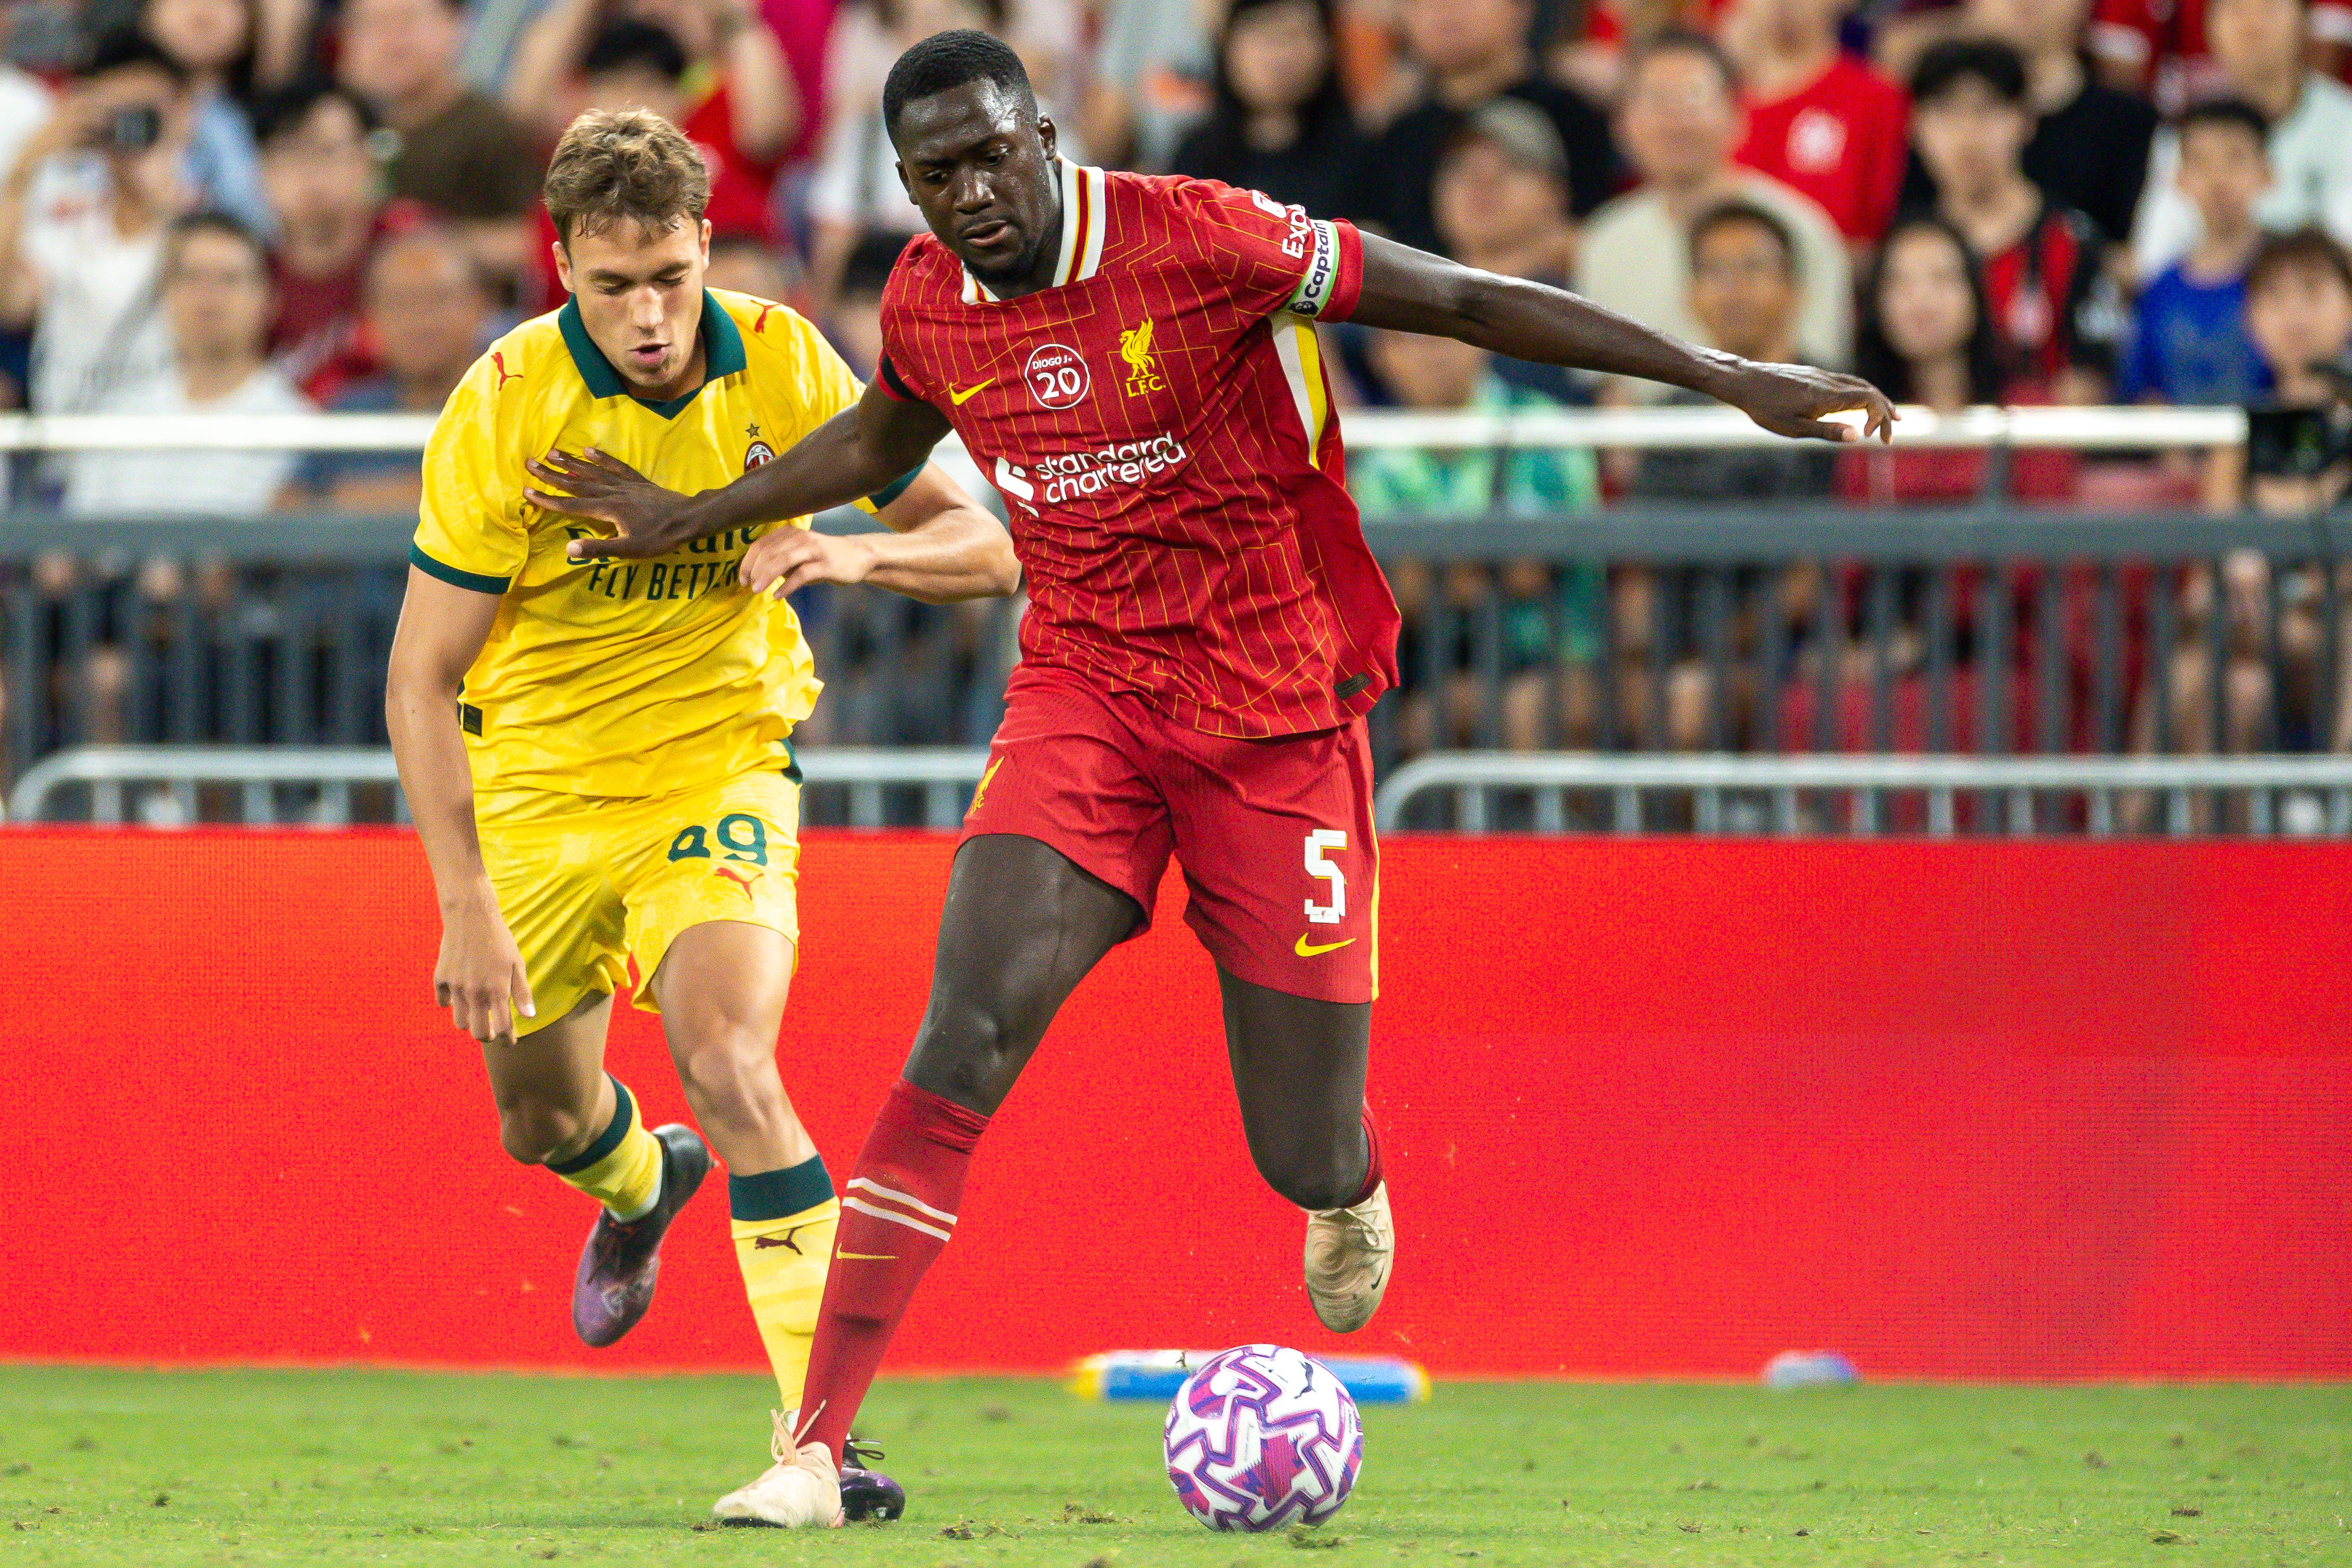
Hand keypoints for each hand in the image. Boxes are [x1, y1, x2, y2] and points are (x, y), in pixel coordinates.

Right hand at [435, 892, 534, 1045]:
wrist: (471, 917)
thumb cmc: (500, 940)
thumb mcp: (517, 964)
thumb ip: (522, 992)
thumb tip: (529, 1017)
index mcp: (497, 991)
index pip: (503, 1028)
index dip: (508, 1038)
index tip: (510, 1041)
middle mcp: (475, 993)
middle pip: (478, 1033)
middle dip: (487, 1036)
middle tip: (492, 1030)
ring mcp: (455, 987)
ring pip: (460, 1022)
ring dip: (469, 1021)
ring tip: (477, 1012)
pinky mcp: (440, 978)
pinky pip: (442, 1002)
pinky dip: (449, 1003)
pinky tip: (458, 995)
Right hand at [524, 449, 702, 561]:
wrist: (689, 518)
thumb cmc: (660, 538)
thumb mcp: (630, 549)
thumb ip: (599, 549)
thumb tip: (568, 550)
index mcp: (607, 509)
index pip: (570, 505)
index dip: (547, 500)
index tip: (526, 491)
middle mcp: (612, 492)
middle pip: (576, 483)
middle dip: (552, 474)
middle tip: (530, 462)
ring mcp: (625, 484)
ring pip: (592, 472)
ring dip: (571, 463)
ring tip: (552, 452)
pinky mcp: (637, 482)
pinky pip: (616, 466)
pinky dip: (601, 458)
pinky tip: (588, 449)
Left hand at [743, 525, 879, 597]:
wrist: (859, 556)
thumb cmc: (824, 557)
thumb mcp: (799, 554)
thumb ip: (780, 560)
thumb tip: (756, 575)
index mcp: (789, 533)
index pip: (760, 545)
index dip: (748, 563)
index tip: (743, 579)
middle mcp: (799, 537)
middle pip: (769, 552)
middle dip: (754, 570)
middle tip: (749, 587)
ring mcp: (813, 549)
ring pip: (783, 560)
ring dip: (767, 576)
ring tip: (757, 590)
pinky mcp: (825, 564)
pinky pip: (801, 574)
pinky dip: (787, 586)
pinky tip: (778, 595)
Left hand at [1719, 360, 1896, 443]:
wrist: (1744, 382)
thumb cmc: (1766, 408)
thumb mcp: (1794, 428)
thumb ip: (1827, 431)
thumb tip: (1857, 436)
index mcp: (1827, 396)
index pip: (1868, 399)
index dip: (1879, 417)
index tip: (1872, 437)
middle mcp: (1829, 381)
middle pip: (1869, 390)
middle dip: (1885, 411)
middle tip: (1892, 432)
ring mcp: (1822, 375)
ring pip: (1858, 384)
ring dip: (1875, 400)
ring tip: (1886, 416)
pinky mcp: (1814, 375)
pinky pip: (1845, 382)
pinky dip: (1860, 393)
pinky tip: (1858, 404)